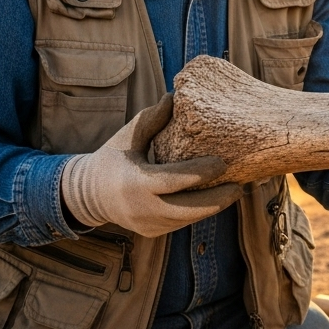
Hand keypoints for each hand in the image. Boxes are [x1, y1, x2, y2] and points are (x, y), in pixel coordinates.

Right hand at [61, 94, 241, 236]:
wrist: (88, 195)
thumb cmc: (112, 158)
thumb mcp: (128, 136)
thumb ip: (152, 119)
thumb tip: (175, 96)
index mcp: (135, 183)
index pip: (173, 181)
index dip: (199, 173)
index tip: (222, 163)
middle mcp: (142, 209)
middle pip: (188, 209)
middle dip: (218, 199)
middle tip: (240, 187)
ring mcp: (148, 225)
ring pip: (188, 218)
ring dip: (213, 206)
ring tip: (235, 191)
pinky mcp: (153, 232)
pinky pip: (182, 223)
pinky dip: (199, 212)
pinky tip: (216, 199)